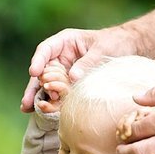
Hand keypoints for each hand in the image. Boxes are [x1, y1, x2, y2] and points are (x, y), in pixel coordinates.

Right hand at [21, 25, 138, 111]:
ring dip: (37, 97)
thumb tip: (72, 78)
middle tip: (26, 101)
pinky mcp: (69, 84)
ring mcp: (63, 72)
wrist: (128, 49)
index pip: (46, 49)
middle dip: (33, 86)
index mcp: (65, 42)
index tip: (34, 72)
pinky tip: (41, 112)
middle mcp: (60, 57)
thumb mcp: (103, 49)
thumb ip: (88, 62)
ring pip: (46, 84)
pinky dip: (50, 102)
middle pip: (42, 71)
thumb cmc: (114, 42)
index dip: (38, 61)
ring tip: (27, 109)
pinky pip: (58, 93)